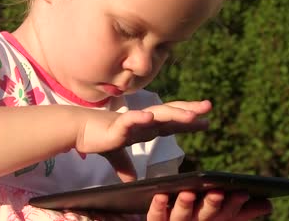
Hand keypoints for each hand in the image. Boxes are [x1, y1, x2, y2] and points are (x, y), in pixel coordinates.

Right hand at [74, 100, 211, 180]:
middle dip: (189, 110)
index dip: (188, 120)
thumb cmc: (99, 138)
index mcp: (145, 126)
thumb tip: (130, 181)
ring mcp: (132, 120)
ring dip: (175, 113)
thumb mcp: (117, 156)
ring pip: (158, 115)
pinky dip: (141, 118)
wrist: (79, 130)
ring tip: (192, 114)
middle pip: (171, 114)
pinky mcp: (118, 124)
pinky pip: (131, 120)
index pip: (171, 122)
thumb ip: (125, 166)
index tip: (206, 121)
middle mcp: (143, 121)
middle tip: (208, 107)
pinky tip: (152, 117)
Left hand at [147, 191, 271, 220]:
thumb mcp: (220, 215)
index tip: (243, 192)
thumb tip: (268, 204)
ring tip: (189, 193)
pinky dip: (158, 207)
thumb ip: (241, 211)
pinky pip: (155, 217)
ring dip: (185, 206)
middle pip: (206, 217)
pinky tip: (160, 195)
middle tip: (217, 192)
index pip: (227, 216)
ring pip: (181, 218)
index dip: (235, 206)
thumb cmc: (198, 219)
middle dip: (213, 206)